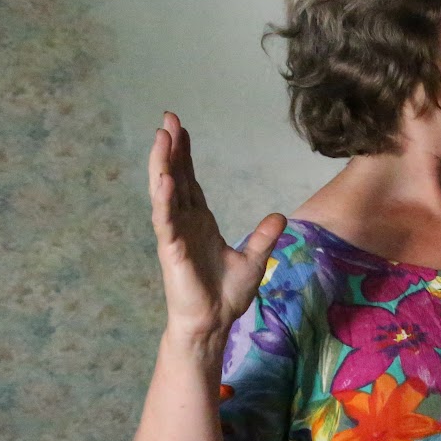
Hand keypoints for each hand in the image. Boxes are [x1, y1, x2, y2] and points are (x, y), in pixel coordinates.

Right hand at [148, 111, 285, 344]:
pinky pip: (166, 220)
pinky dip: (164, 199)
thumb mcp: (254, 260)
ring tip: (161, 137)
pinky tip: (164, 178)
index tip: (181, 128)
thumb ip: (264, 238)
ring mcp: (175, 235)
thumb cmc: (226, 295)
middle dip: (171, 149)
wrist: (214, 323)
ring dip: (162, 164)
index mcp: (199, 221)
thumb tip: (279, 216)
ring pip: (165, 192)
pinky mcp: (171, 250)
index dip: (185, 155)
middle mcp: (183, 222)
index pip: (190, 180)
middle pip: (175, 177)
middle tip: (167, 118)